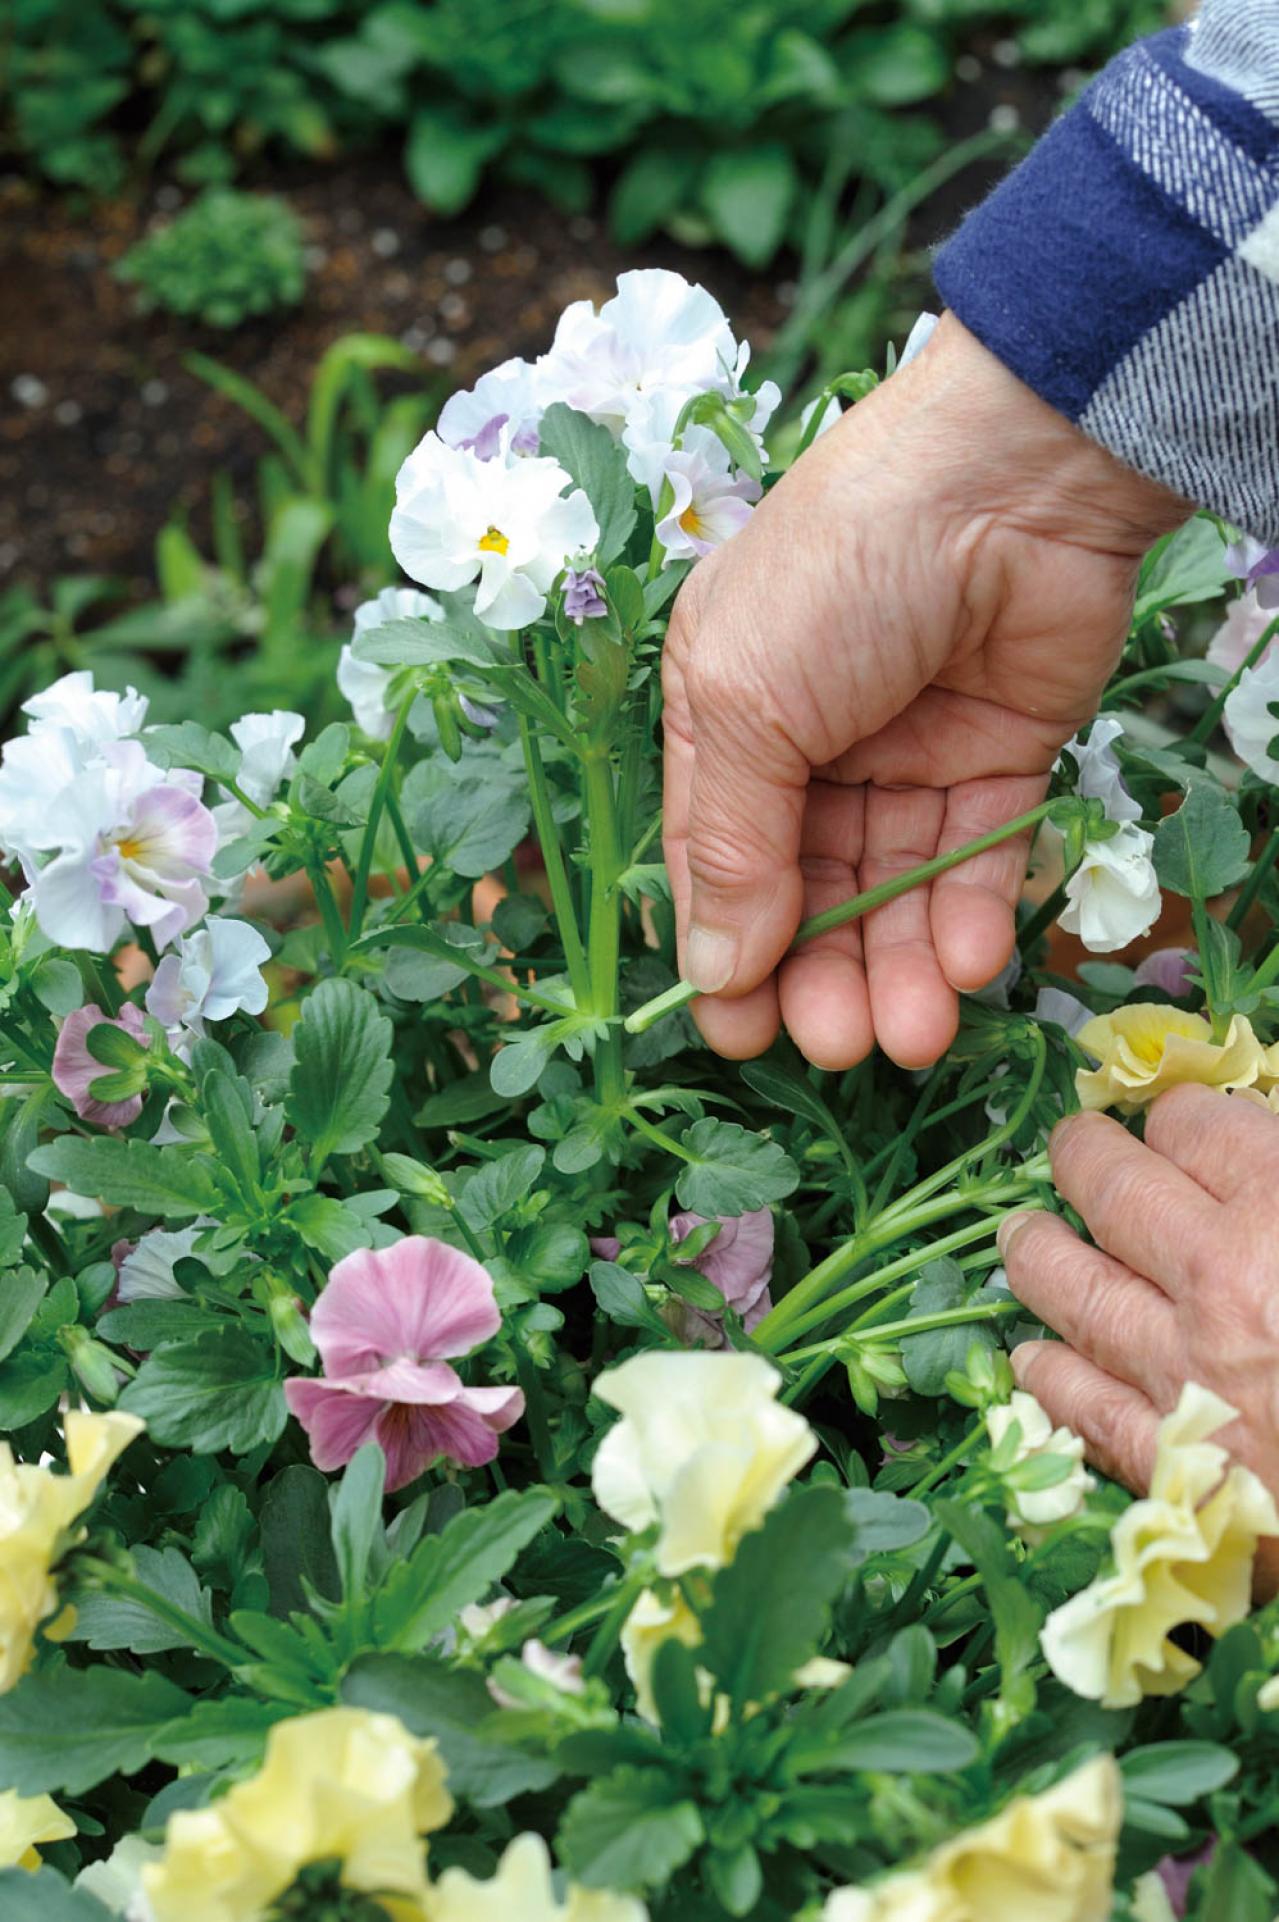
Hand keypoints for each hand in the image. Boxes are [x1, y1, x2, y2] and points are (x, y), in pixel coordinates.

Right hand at [662, 315, 1188, 1067]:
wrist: (1011, 475)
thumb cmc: (840, 570)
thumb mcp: (744, 701)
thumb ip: (727, 842)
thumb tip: (712, 971)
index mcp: (726, 720)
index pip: (718, 863)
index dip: (730, 952)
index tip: (740, 1036)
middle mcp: (812, 745)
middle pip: (811, 893)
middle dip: (822, 978)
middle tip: (835, 1047)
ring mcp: (908, 753)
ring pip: (896, 892)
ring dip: (899, 971)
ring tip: (911, 1036)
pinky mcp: (1000, 757)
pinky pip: (978, 859)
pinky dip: (971, 917)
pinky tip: (964, 967)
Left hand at [1002, 1086, 1278, 1595]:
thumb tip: (1266, 1120)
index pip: (1194, 1123)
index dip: (1183, 1114)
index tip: (1179, 1121)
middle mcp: (1219, 1281)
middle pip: (1111, 1187)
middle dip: (1084, 1154)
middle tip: (1073, 1146)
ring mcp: (1185, 1375)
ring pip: (1070, 1286)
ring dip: (1036, 1249)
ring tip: (1022, 1231)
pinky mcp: (1177, 1468)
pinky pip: (1079, 1407)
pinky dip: (1047, 1375)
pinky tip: (1034, 1356)